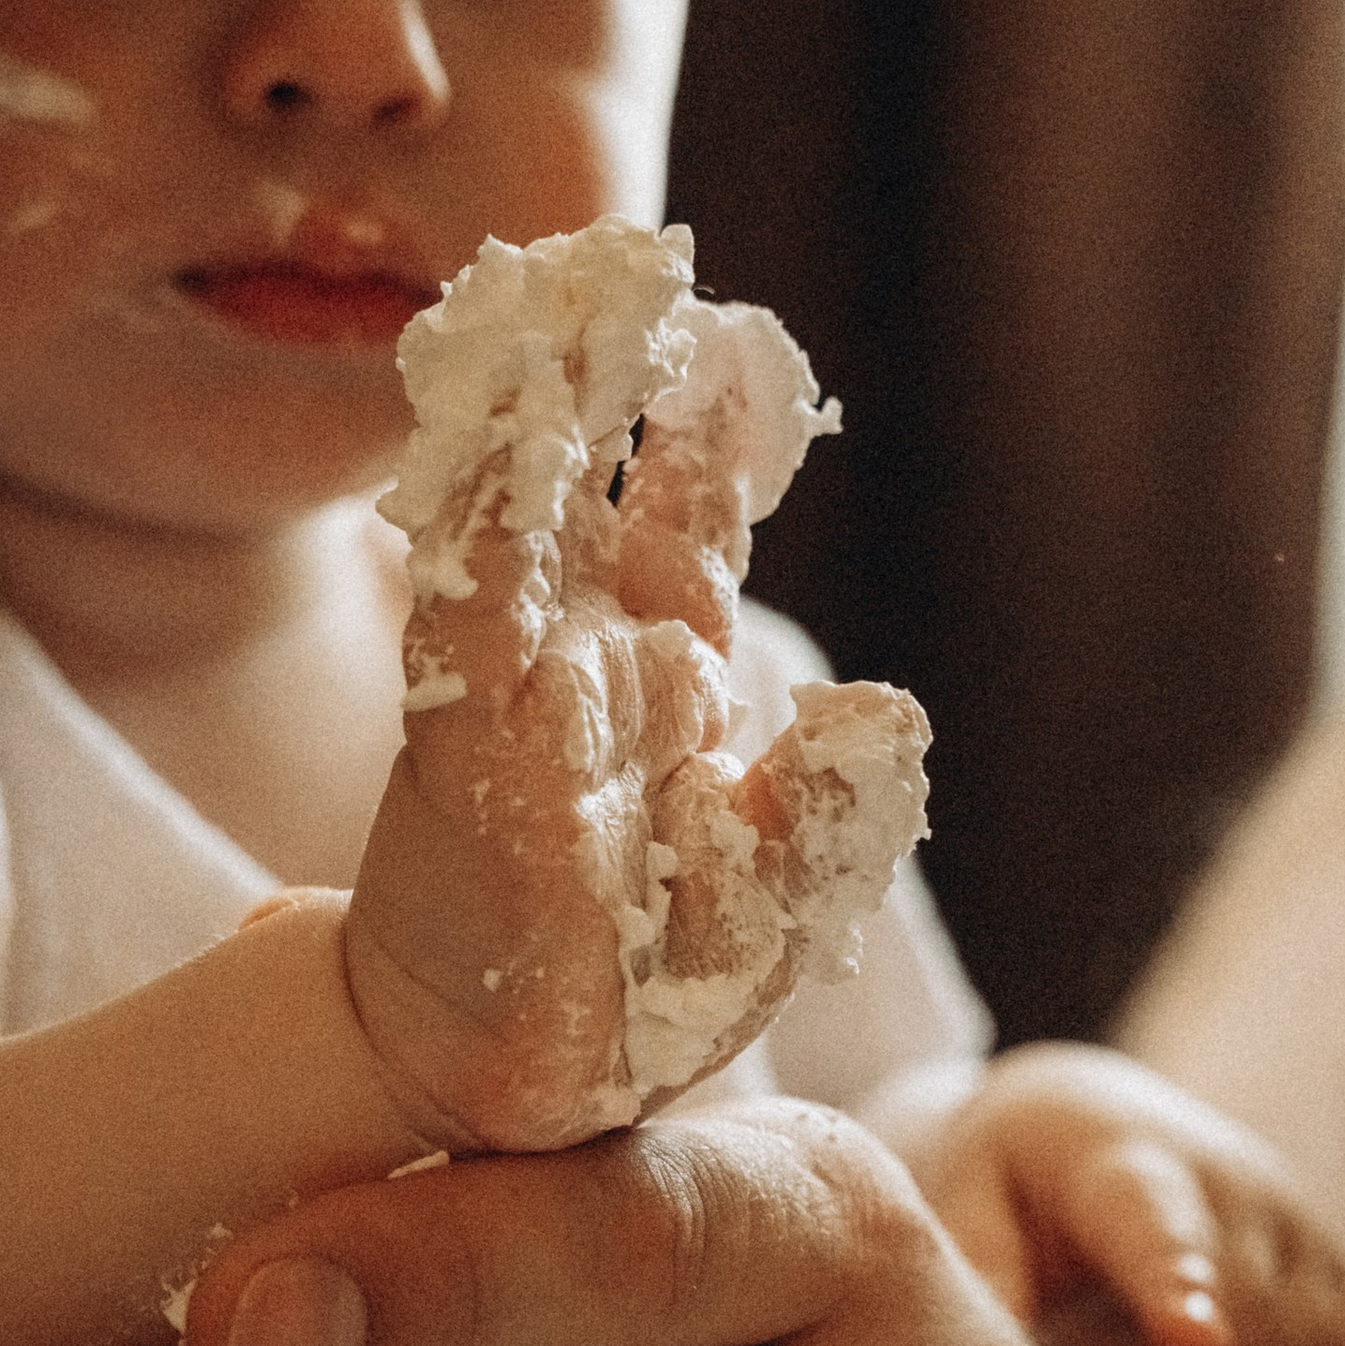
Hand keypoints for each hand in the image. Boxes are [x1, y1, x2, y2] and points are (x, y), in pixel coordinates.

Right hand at [349, 227, 927, 1149]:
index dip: (706, 428)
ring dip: (524, 416)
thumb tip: (882, 707)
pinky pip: (468, 623)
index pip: (684, 515)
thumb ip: (831, 807)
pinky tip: (497, 445)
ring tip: (531, 308)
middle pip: (582, 484)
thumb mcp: (780, 906)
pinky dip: (482, 536)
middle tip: (610, 253)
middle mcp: (579, 657)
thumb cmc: (645, 993)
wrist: (511, 1092)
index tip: (720, 324)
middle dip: (590, 371)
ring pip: (512, 526)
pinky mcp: (462, 754)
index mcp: (663, 668)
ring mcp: (510, 696)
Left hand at [883, 1044, 1344, 1345]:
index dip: (1180, 1283)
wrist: (1099, 1126)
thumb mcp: (969, 1204)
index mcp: (1126, 1166)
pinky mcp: (1339, 1278)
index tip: (1193, 1342)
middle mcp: (1235, 1189)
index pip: (1160, 1225)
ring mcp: (1300, 1232)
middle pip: (1254, 1319)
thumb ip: (979, 1274)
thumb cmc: (1018, 1185)